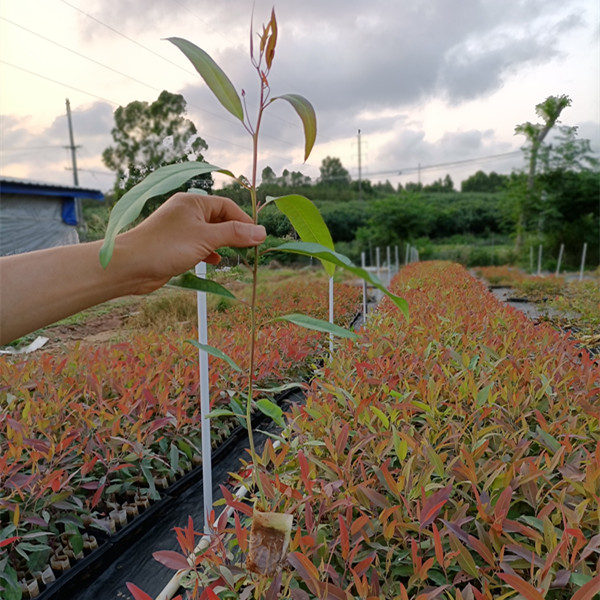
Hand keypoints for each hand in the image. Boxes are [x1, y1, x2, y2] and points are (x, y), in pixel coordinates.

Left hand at [115, 193, 266, 293]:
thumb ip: (235, 234)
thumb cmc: (167, 247)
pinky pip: (199, 244)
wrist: (131, 266)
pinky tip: (214, 260)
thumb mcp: (206, 238)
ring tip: (236, 256)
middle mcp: (187, 211)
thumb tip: (262, 232)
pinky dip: (210, 251)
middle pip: (220, 219)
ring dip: (223, 244)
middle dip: (235, 233)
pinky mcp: (175, 244)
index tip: (258, 238)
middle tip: (250, 249)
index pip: (228, 207)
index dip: (244, 221)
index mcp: (193, 202)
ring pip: (210, 233)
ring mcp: (180, 228)